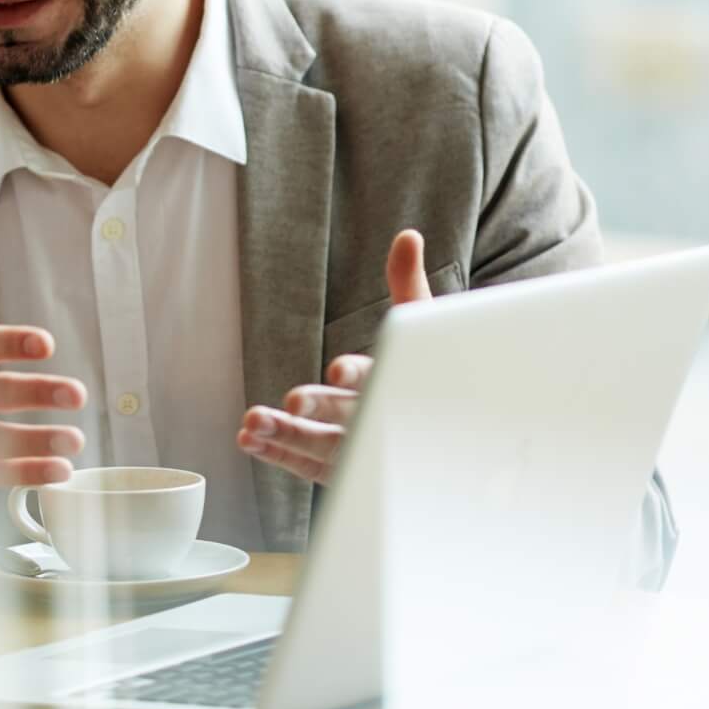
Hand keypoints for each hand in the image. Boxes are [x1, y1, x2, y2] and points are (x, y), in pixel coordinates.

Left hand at [237, 230, 432, 483]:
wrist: (459, 438)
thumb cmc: (430, 373)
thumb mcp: (422, 325)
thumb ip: (406, 283)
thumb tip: (407, 235)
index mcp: (403, 383)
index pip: (383, 378)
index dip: (359, 374)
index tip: (337, 370)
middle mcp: (384, 421)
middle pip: (351, 417)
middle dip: (320, 409)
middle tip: (291, 401)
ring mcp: (364, 452)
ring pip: (325, 447)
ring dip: (287, 435)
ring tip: (252, 422)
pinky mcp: (344, 473)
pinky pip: (308, 468)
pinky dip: (278, 456)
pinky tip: (248, 440)